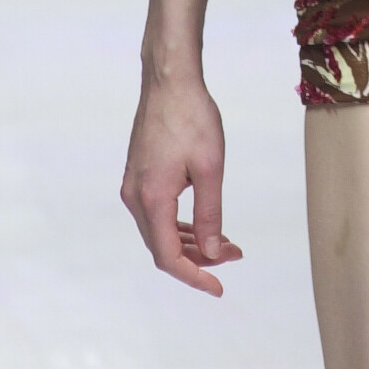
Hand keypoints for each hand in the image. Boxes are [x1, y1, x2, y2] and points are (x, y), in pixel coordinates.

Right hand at [121, 70, 240, 295]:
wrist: (169, 81)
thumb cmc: (192, 118)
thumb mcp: (210, 168)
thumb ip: (210, 215)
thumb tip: (213, 252)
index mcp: (152, 199)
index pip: (168, 257)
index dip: (194, 276)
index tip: (219, 287)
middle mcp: (135, 197)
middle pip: (161, 248)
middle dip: (197, 259)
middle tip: (234, 256)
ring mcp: (133, 186)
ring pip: (157, 232)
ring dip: (189, 243)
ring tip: (225, 243)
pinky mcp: (138, 175)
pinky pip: (155, 214)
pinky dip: (177, 226)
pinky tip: (200, 224)